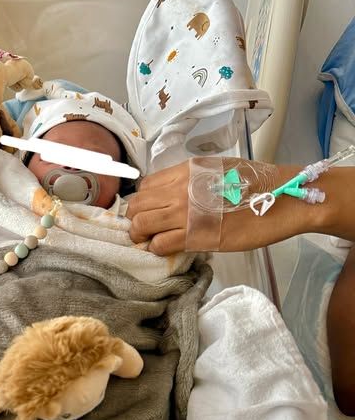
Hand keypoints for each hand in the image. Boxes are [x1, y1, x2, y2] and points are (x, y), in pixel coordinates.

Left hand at [127, 159, 315, 254]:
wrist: (282, 199)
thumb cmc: (256, 186)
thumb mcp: (219, 170)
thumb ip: (192, 181)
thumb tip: (174, 195)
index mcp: (186, 171)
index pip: (146, 186)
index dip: (144, 201)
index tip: (150, 212)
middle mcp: (180, 189)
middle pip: (137, 205)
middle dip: (136, 219)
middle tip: (145, 230)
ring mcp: (186, 212)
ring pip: (141, 224)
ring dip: (141, 235)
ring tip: (151, 240)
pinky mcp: (195, 236)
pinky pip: (160, 244)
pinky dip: (157, 248)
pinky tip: (167, 249)